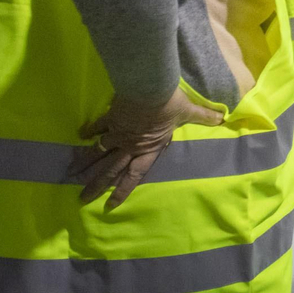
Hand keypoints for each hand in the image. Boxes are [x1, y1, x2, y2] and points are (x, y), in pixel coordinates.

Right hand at [69, 91, 223, 208]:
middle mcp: (130, 146)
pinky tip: (79, 136)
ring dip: (85, 163)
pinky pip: (97, 127)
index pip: (134, 175)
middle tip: (81, 199)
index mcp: (148, 148)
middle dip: (96, 186)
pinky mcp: (110, 118)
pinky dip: (88, 131)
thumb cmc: (169, 102)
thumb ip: (203, 116)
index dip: (122, 191)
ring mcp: (118, 133)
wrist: (148, 86)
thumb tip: (222, 118)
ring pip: (98, 153)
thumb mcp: (188, 111)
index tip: (109, 205)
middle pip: (110, 170)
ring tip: (70, 174)